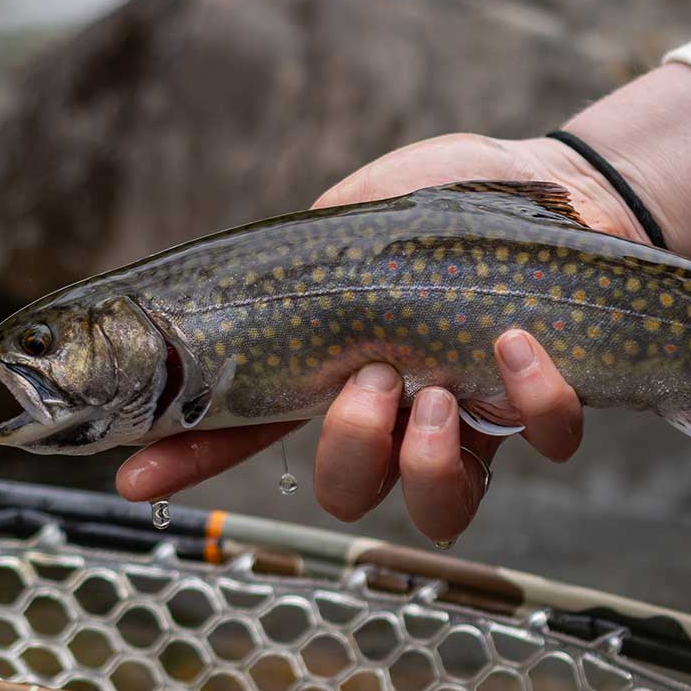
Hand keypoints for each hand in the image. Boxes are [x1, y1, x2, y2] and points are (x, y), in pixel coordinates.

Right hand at [117, 131, 618, 544]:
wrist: (557, 183)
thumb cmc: (445, 203)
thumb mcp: (358, 214)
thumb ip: (307, 255)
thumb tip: (256, 287)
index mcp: (331, 371)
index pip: (247, 430)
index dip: (189, 460)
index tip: (133, 478)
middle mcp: (397, 415)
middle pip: (344, 492)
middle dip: (348, 448)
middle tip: (369, 381)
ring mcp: (473, 423)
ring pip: (437, 507)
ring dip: (426, 458)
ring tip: (437, 389)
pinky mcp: (549, 411)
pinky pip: (543, 441)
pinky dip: (534, 398)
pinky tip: (519, 342)